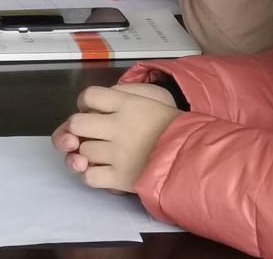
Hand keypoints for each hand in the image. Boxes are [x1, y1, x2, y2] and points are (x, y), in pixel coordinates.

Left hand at [56, 83, 180, 192]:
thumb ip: (119, 101)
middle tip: (90, 136)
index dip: (85, 104)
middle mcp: (118, 126)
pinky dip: (92, 175)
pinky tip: (103, 171)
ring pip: (82, 152)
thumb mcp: (147, 102)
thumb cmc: (172, 128)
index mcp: (127, 104)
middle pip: (76, 124)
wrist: (196, 155)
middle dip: (78, 131)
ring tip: (104, 156)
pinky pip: (90, 177)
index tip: (92, 111)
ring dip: (88, 155)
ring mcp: (118, 153)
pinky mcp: (120, 177)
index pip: (88, 96)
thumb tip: (92, 108)